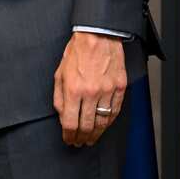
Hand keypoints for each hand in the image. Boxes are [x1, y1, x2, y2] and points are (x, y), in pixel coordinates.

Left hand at [52, 31, 127, 146]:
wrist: (97, 35)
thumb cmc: (77, 52)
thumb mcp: (59, 74)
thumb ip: (59, 97)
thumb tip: (62, 116)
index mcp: (73, 89)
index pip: (71, 123)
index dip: (69, 135)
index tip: (68, 139)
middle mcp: (91, 92)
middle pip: (87, 126)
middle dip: (82, 138)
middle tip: (79, 142)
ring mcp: (107, 90)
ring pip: (103, 122)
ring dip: (96, 134)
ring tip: (91, 139)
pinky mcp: (120, 87)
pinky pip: (115, 111)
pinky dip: (109, 122)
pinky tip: (104, 126)